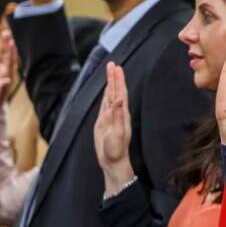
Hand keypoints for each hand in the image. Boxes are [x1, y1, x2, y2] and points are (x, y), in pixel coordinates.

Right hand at [0, 31, 17, 108]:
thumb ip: (2, 87)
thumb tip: (7, 80)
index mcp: (8, 75)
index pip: (10, 61)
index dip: (11, 52)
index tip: (12, 42)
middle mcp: (5, 70)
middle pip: (7, 55)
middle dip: (7, 44)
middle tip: (8, 32)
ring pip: (1, 54)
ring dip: (2, 44)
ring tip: (3, 33)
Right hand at [94, 63, 134, 195]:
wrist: (113, 162)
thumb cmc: (116, 150)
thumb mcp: (117, 132)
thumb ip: (118, 115)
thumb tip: (120, 98)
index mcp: (121, 114)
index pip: (120, 93)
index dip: (118, 80)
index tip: (116, 67)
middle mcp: (117, 113)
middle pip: (115, 91)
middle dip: (114, 78)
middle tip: (112, 64)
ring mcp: (110, 118)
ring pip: (110, 97)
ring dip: (110, 85)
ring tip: (110, 73)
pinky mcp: (104, 123)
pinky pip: (105, 106)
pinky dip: (105, 97)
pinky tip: (106, 92)